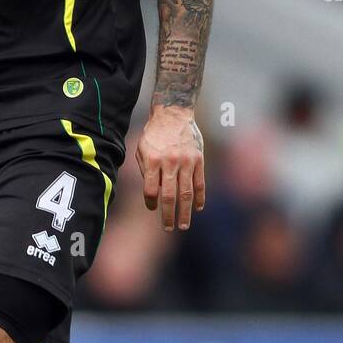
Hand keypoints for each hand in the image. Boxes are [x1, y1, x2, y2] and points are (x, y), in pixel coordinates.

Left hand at [135, 107, 204, 230]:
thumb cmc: (154, 134)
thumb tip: (152, 194)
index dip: (151, 203)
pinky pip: (200, 183)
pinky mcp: (199, 159)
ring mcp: (186, 161)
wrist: (173, 113)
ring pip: (186, 193)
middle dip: (168, 215)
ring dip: (185, 212)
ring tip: (184, 225)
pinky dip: (199, 197)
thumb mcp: (142, 149)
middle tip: (168, 228)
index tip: (152, 208)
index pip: (150, 190)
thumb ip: (146, 171)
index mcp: (152, 160)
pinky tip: (198, 208)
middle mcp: (170, 162)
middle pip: (169, 195)